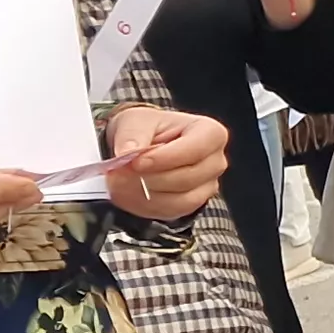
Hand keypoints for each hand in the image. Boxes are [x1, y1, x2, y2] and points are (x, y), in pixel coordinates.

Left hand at [105, 109, 228, 220]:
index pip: (195, 149)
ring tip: (119, 182)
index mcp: (210, 133)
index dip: (164, 158)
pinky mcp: (192, 204)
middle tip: (118, 173)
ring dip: (143, 194)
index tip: (136, 161)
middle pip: (185, 178)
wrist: (144, 145)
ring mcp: (207, 185)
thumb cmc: (148, 129)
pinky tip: (128, 192)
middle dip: (148, 178)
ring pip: (178, 200)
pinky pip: (169, 212)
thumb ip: (132, 135)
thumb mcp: (136, 121)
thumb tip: (127, 152)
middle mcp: (215, 161)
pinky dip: (144, 205)